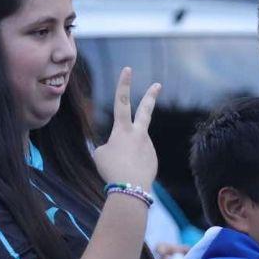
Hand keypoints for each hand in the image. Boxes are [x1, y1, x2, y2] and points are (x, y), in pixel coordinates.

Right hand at [92, 67, 161, 188]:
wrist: (130, 189)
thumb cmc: (111, 170)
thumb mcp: (100, 155)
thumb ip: (110, 146)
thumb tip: (120, 149)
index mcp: (123, 129)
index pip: (121, 101)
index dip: (123, 84)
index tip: (128, 69)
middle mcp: (139, 134)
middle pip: (145, 111)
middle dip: (150, 96)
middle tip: (157, 85)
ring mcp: (148, 147)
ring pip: (134, 148)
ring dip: (126, 157)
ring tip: (121, 169)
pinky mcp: (153, 160)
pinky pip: (139, 161)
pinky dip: (132, 167)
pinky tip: (129, 176)